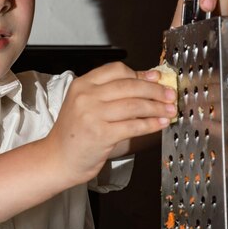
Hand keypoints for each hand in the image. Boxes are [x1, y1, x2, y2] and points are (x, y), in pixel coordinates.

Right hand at [45, 62, 175, 184]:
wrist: (57, 158)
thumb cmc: (74, 133)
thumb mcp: (85, 104)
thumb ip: (110, 92)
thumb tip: (146, 81)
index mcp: (82, 84)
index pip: (116, 70)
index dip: (140, 74)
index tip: (156, 79)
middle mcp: (86, 96)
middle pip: (129, 86)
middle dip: (155, 90)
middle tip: (170, 94)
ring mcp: (92, 115)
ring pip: (134, 105)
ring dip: (157, 107)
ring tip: (170, 110)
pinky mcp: (101, 134)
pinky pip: (133, 126)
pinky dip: (151, 124)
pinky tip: (160, 124)